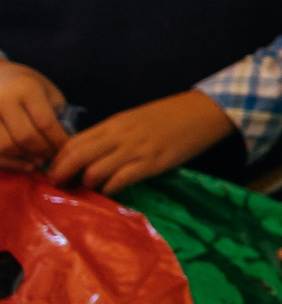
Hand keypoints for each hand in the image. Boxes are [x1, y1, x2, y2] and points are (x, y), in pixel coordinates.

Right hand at [0, 59, 68, 169]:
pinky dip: (9, 163)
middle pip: (25, 137)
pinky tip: (24, 165)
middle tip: (54, 157)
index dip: (58, 140)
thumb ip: (57, 113)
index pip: (45, 122)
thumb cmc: (26, 85)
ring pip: (4, 147)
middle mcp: (2, 100)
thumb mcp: (47, 91)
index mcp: (25, 89)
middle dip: (43, 151)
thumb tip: (66, 143)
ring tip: (40, 162)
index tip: (67, 149)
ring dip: (25, 160)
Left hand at [48, 90, 234, 194]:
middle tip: (59, 186)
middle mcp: (120, 136)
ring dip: (86, 184)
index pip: (73, 142)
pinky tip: (111, 191)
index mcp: (114, 123)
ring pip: (94, 171)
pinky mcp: (152, 163)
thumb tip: (88, 155)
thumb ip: (111, 135)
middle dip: (62, 174)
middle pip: (76, 157)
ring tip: (88, 189)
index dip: (58, 160)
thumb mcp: (134, 119)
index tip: (54, 171)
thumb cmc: (170, 115)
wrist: (205, 111)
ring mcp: (136, 150)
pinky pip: (120, 180)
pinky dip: (109, 189)